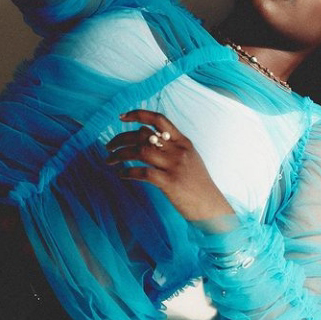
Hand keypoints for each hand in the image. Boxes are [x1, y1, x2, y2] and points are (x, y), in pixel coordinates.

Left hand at [106, 109, 234, 220]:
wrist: (211, 205)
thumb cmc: (198, 184)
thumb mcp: (190, 159)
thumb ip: (173, 148)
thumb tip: (149, 140)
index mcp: (183, 142)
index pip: (159, 120)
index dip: (138, 114)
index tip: (122, 117)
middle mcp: (178, 150)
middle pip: (144, 135)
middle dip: (121, 138)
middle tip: (109, 146)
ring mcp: (174, 166)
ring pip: (140, 151)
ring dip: (120, 155)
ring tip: (109, 160)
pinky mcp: (169, 182)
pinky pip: (142, 172)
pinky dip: (127, 172)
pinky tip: (121, 174)